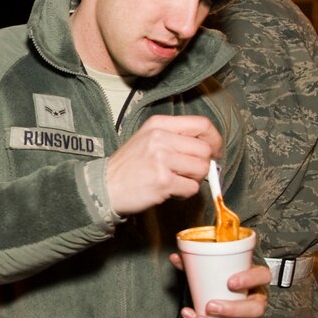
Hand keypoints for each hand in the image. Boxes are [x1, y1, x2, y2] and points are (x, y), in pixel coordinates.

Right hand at [106, 115, 220, 214]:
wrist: (104, 186)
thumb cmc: (128, 166)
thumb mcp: (146, 139)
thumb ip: (174, 138)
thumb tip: (207, 148)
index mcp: (158, 124)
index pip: (201, 124)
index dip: (214, 139)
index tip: (213, 151)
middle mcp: (160, 138)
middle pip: (204, 149)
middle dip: (202, 164)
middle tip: (189, 173)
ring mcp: (161, 159)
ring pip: (201, 169)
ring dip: (193, 179)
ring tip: (175, 181)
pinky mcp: (163, 181)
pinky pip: (191, 188)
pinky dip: (184, 193)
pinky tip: (169, 190)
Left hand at [169, 253, 270, 317]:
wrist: (226, 287)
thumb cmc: (223, 273)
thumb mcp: (214, 265)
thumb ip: (194, 261)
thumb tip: (175, 258)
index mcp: (256, 277)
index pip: (263, 276)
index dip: (250, 279)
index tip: (230, 282)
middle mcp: (257, 297)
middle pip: (255, 308)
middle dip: (233, 309)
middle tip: (210, 306)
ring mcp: (250, 315)